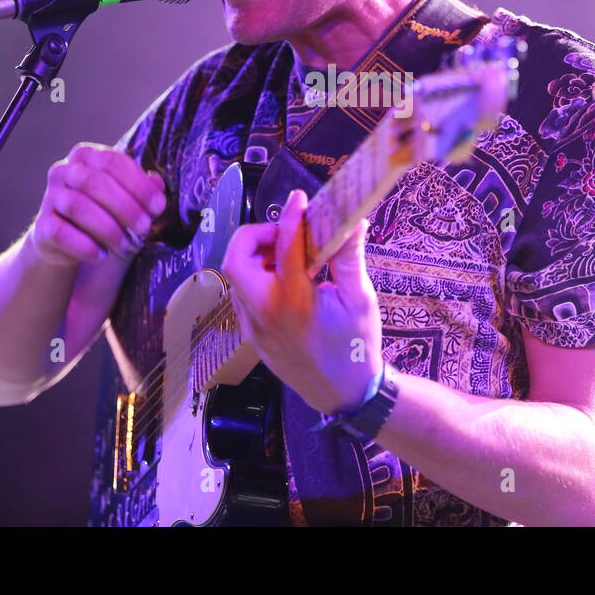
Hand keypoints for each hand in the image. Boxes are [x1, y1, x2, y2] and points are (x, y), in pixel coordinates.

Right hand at [29, 142, 167, 266]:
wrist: (67, 240)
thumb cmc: (104, 211)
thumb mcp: (127, 198)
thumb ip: (143, 189)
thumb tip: (157, 185)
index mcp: (87, 156)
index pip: (113, 161)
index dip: (138, 184)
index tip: (158, 207)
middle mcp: (64, 171)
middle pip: (93, 182)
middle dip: (125, 207)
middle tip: (144, 229)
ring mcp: (50, 197)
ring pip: (77, 207)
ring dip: (108, 228)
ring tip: (126, 245)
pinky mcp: (41, 226)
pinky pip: (61, 233)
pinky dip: (85, 246)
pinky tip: (102, 255)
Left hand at [220, 189, 382, 414]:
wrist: (345, 395)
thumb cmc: (357, 347)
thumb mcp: (359, 299)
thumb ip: (348, 256)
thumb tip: (351, 219)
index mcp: (295, 303)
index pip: (285, 247)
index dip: (291, 216)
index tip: (300, 199)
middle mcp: (265, 314)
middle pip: (236, 259)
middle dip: (256, 236)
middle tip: (286, 235)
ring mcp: (253, 327)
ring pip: (235, 277)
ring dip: (255, 257)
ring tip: (289, 257)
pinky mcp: (252, 336)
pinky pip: (242, 296)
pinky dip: (257, 278)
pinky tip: (285, 281)